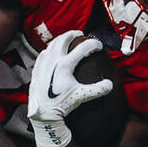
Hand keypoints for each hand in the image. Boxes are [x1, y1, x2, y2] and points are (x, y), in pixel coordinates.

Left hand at [28, 31, 111, 146]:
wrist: (43, 112)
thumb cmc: (62, 103)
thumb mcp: (82, 96)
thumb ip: (98, 89)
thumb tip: (110, 85)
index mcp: (65, 64)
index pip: (83, 47)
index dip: (94, 44)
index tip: (99, 45)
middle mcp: (53, 60)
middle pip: (63, 39)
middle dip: (73, 34)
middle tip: (80, 34)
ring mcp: (43, 63)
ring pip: (52, 44)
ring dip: (60, 39)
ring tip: (66, 39)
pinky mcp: (37, 68)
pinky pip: (43, 53)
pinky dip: (50, 49)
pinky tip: (52, 52)